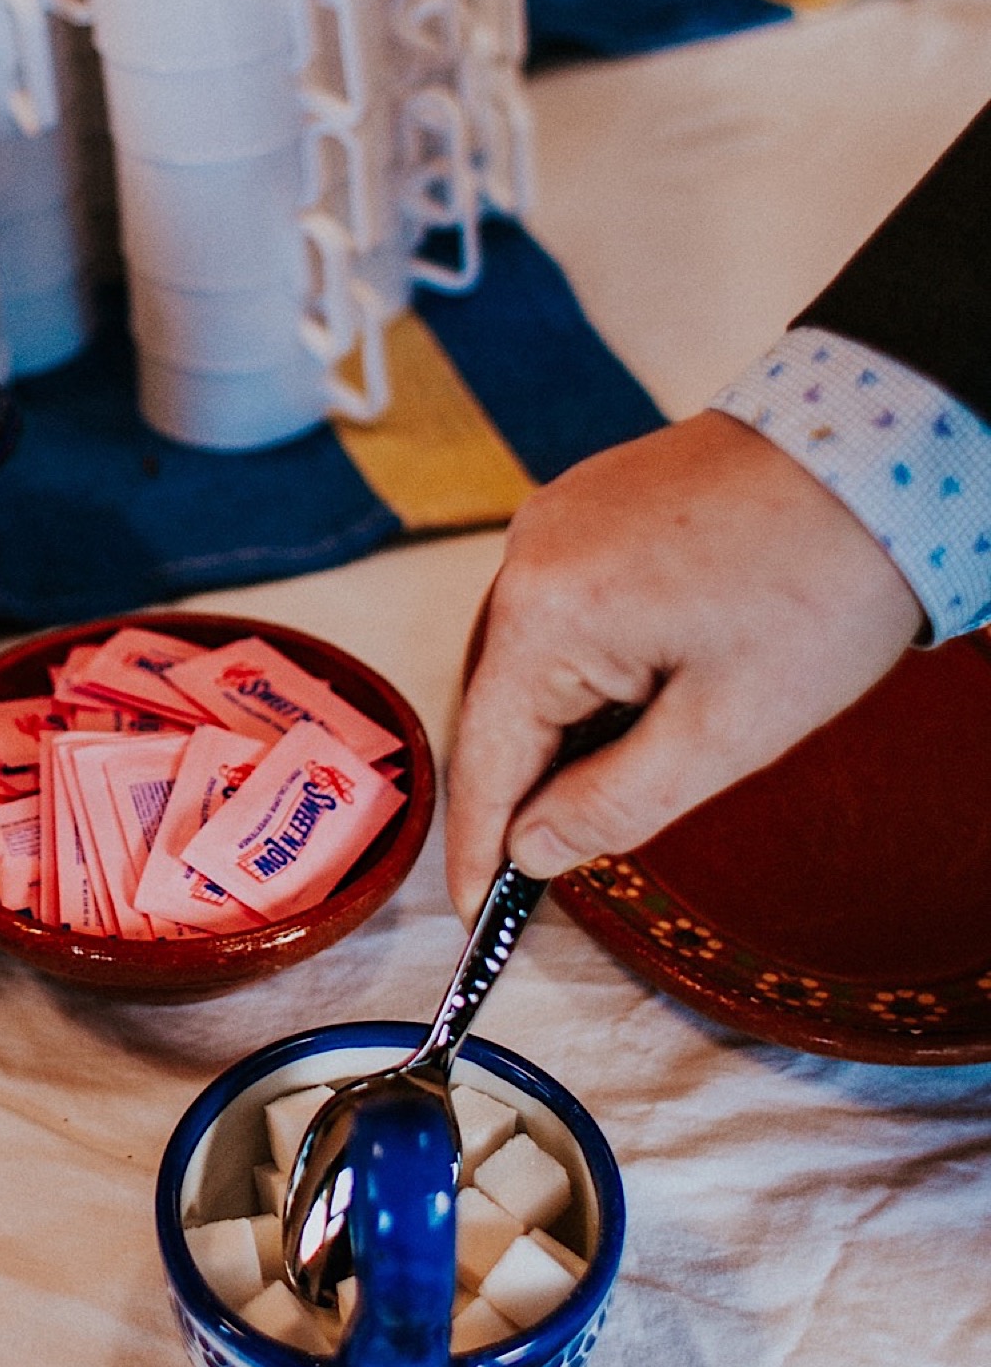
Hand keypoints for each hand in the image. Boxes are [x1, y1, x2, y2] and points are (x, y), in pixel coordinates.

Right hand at [444, 411, 923, 915]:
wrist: (885, 451)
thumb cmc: (822, 584)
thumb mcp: (727, 730)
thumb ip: (615, 804)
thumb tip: (534, 849)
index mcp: (545, 612)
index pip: (486, 759)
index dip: (482, 847)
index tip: (480, 915)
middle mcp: (528, 555)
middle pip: (504, 706)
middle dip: (537, 784)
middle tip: (577, 856)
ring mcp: (557, 520)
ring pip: (536, 657)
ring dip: (575, 722)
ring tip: (651, 756)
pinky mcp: (591, 505)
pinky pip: (565, 607)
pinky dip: (593, 664)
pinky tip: (657, 683)